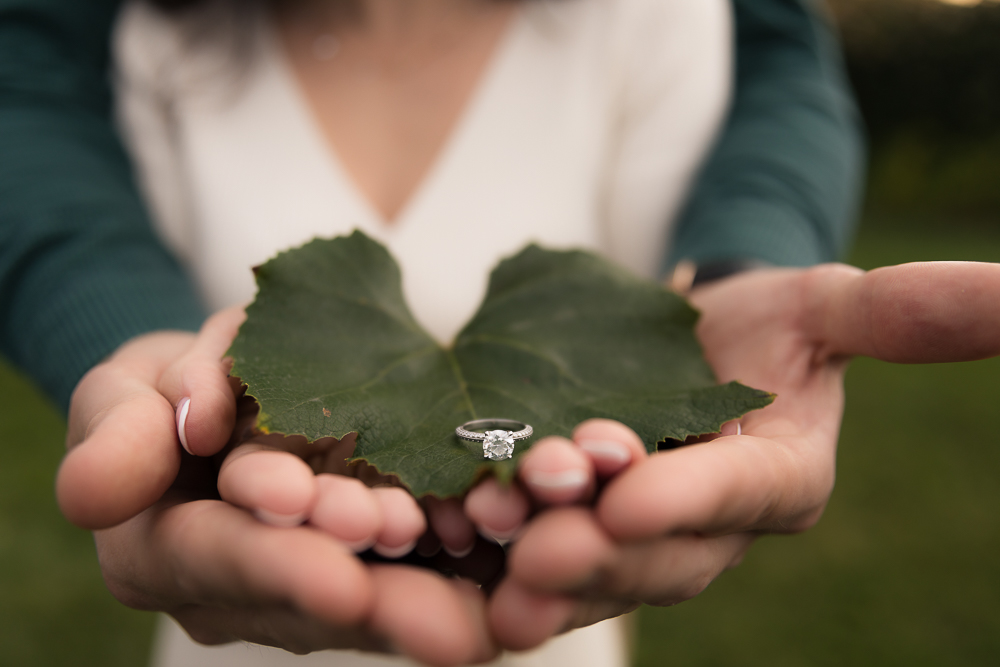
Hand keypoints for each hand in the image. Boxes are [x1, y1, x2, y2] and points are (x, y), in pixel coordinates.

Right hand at [56, 308, 497, 664]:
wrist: (201, 399)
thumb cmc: (155, 396)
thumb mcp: (118, 396)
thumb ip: (115, 436)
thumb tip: (96, 491)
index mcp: (164, 550)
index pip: (221, 560)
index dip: (280, 567)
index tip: (342, 580)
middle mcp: (238, 583)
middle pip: (310, 597)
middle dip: (378, 601)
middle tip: (446, 619)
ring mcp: (298, 578)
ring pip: (365, 596)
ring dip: (426, 598)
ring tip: (485, 606)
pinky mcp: (352, 560)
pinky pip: (399, 575)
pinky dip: (449, 578)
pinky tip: (502, 581)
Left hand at [476, 261, 999, 648]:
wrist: (690, 337)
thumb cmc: (766, 319)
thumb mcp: (826, 303)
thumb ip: (900, 313)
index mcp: (776, 482)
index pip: (738, 498)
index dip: (689, 501)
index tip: (627, 496)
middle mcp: (706, 529)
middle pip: (656, 553)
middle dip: (599, 551)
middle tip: (537, 541)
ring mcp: (636, 539)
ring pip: (591, 567)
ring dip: (536, 566)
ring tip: (481, 551)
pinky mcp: (576, 530)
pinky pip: (536, 555)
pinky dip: (493, 559)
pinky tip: (444, 544)